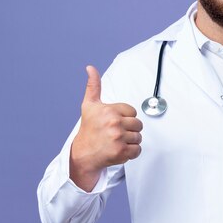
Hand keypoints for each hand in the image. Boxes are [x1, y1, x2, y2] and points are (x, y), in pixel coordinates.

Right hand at [69, 66, 142, 190]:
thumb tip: (90, 68)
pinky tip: (119, 150)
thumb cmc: (88, 129)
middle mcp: (114, 123)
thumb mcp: (89, 105)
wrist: (83, 154)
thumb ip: (93, 86)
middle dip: (129, 129)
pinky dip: (131, 152)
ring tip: (116, 141)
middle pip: (138, 124)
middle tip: (115, 133)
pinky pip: (138, 150)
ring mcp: (118, 138)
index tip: (113, 122)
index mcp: (109, 110)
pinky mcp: (121, 152)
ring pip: (138, 137)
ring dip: (130, 141)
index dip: (125, 117)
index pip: (132, 112)